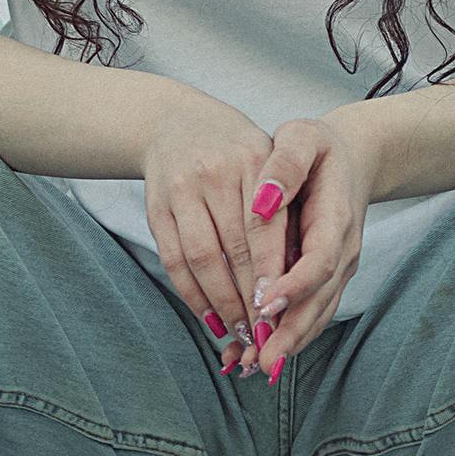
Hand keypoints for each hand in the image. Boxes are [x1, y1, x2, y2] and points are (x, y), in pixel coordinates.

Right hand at [139, 94, 280, 360]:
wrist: (174, 122)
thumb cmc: (236, 150)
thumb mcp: (268, 160)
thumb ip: (284, 208)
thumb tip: (298, 274)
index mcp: (252, 160)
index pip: (264, 227)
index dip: (271, 272)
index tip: (281, 309)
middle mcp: (214, 174)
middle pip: (234, 249)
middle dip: (251, 298)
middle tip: (266, 334)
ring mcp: (181, 191)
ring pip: (202, 260)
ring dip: (222, 303)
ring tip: (241, 331)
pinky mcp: (156, 208)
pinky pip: (174, 260)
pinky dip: (193, 294)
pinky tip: (211, 316)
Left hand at [233, 113, 375, 379]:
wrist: (350, 159)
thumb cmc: (318, 148)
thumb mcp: (302, 138)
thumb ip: (286, 163)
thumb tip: (262, 199)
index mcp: (337, 216)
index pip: (320, 258)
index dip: (295, 285)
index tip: (265, 303)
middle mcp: (343, 251)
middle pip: (320, 299)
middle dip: (290, 331)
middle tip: (260, 358)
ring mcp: (338, 270)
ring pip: (315, 314)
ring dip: (287, 343)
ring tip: (251, 365)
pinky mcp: (325, 281)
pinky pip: (308, 314)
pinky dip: (285, 337)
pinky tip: (255, 355)